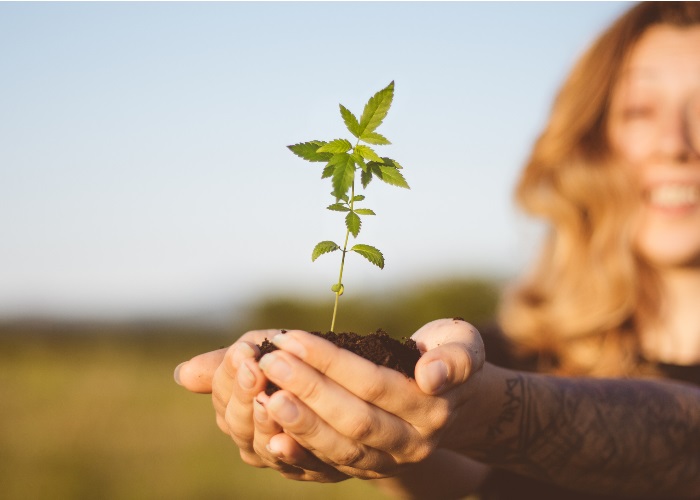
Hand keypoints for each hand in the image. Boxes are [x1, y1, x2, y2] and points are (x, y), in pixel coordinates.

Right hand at [175, 329, 348, 481]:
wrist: (354, 388)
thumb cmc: (302, 363)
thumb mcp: (267, 351)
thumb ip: (230, 364)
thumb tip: (182, 374)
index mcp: (237, 409)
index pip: (222, 395)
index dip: (229, 375)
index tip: (243, 351)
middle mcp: (254, 439)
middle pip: (237, 423)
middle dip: (244, 394)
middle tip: (255, 368)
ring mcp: (284, 457)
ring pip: (264, 446)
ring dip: (265, 422)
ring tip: (271, 398)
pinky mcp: (318, 469)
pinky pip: (302, 466)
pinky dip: (292, 455)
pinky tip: (286, 441)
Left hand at [255, 318, 486, 478]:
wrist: (453, 401)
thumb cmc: (449, 356)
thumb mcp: (464, 346)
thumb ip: (456, 358)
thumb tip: (431, 375)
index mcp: (432, 409)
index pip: (374, 384)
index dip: (331, 362)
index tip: (292, 338)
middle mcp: (412, 443)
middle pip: (353, 420)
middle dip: (307, 390)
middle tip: (269, 362)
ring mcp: (389, 462)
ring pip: (340, 449)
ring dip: (299, 423)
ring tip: (264, 395)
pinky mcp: (368, 469)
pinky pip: (332, 468)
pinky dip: (301, 455)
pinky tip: (271, 440)